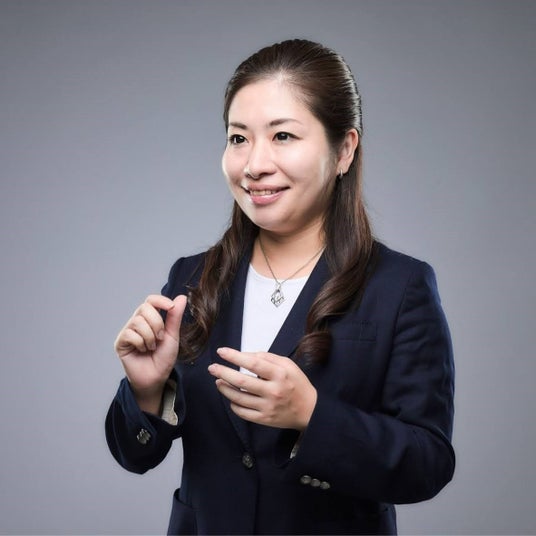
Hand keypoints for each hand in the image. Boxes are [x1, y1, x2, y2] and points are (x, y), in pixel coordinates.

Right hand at [114, 294, 186, 411]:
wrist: (156, 378)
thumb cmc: (164, 358)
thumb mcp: (172, 335)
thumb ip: (175, 317)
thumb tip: (182, 297)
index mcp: (150, 319)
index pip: (151, 300)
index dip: (160, 300)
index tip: (171, 307)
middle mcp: (137, 322)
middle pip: (144, 307)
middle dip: (157, 323)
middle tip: (160, 338)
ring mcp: (127, 331)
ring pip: (138, 321)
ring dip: (150, 336)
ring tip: (151, 347)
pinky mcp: (120, 342)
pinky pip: (130, 334)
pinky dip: (141, 343)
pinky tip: (142, 351)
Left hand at [208, 347, 316, 430]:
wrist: (310, 411)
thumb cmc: (297, 384)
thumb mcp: (288, 365)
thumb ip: (268, 358)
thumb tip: (246, 355)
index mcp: (280, 375)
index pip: (253, 363)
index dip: (235, 356)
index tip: (222, 352)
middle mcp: (273, 391)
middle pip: (241, 381)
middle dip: (223, 372)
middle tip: (212, 367)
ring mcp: (268, 407)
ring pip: (238, 398)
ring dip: (224, 388)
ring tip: (218, 381)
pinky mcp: (264, 419)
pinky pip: (242, 412)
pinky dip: (233, 403)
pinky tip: (230, 396)